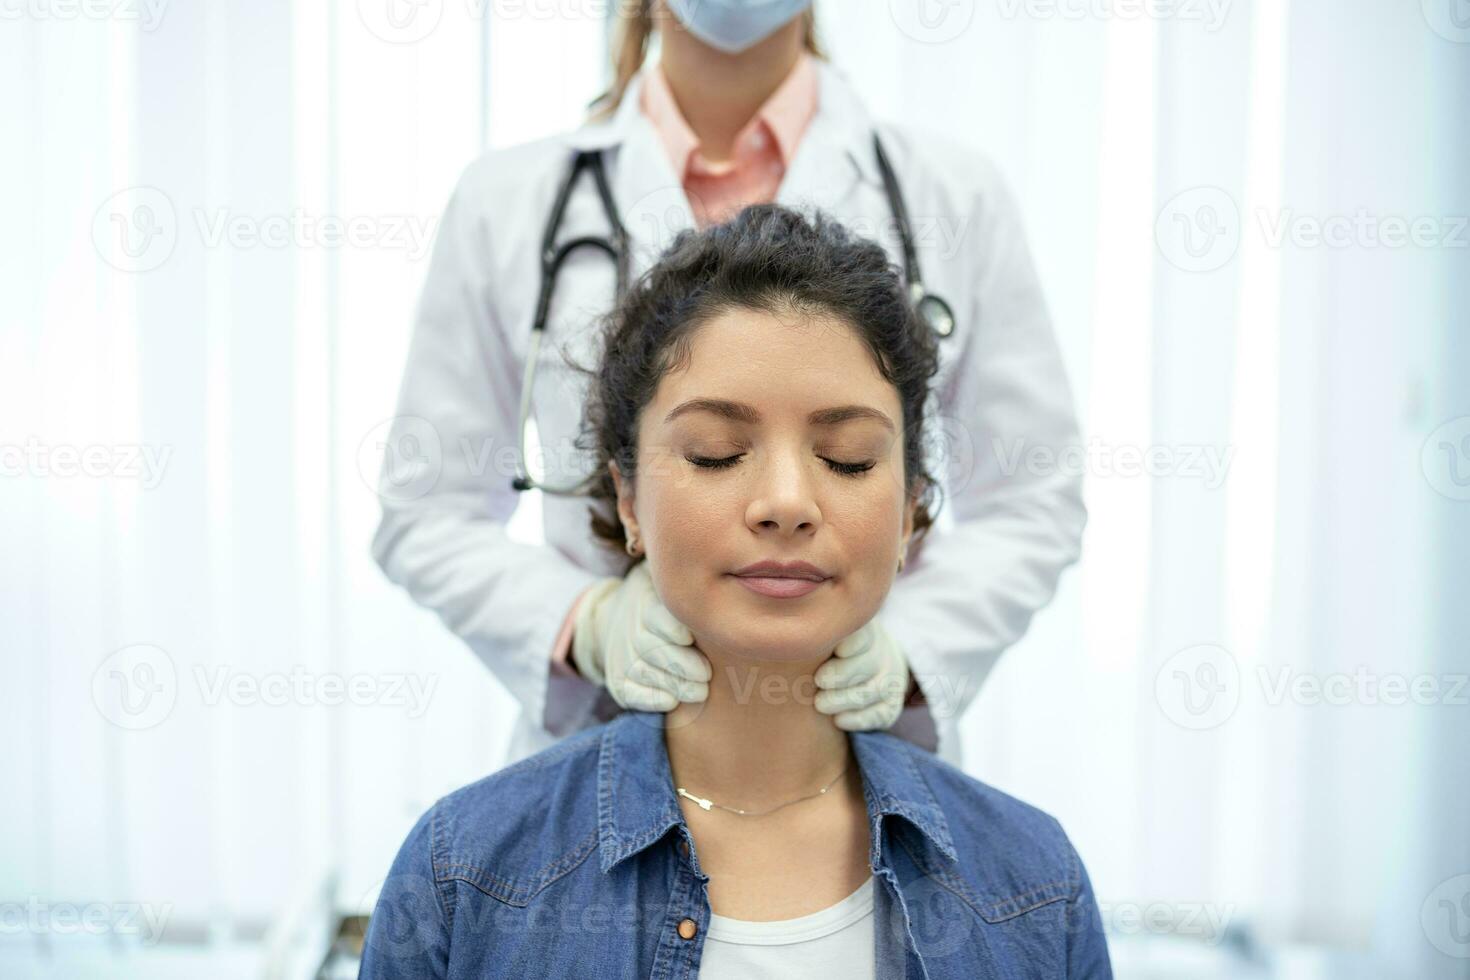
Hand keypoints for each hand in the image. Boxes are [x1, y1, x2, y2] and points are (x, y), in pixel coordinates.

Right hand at [571, 562, 710, 711]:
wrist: (620, 617)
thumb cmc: (666, 597)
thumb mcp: (669, 578)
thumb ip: (691, 579)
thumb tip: (725, 567)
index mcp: (646, 600)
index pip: (655, 615)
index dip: (671, 627)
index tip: (689, 637)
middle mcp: (630, 627)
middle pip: (652, 648)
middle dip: (680, 663)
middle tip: (705, 673)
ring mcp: (622, 655)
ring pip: (644, 673)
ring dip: (672, 684)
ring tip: (699, 691)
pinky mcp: (619, 681)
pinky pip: (631, 693)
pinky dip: (651, 699)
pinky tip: (672, 701)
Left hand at [813, 618, 909, 730]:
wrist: (870, 665)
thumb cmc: (832, 649)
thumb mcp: (830, 636)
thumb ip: (816, 637)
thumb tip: (792, 640)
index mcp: (865, 632)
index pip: (863, 634)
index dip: (852, 642)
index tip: (837, 649)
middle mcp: (881, 655)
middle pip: (867, 663)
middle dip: (842, 673)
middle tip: (819, 680)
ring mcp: (889, 682)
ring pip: (872, 691)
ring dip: (844, 699)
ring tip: (820, 704)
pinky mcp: (890, 707)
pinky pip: (879, 715)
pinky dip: (859, 720)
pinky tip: (838, 721)